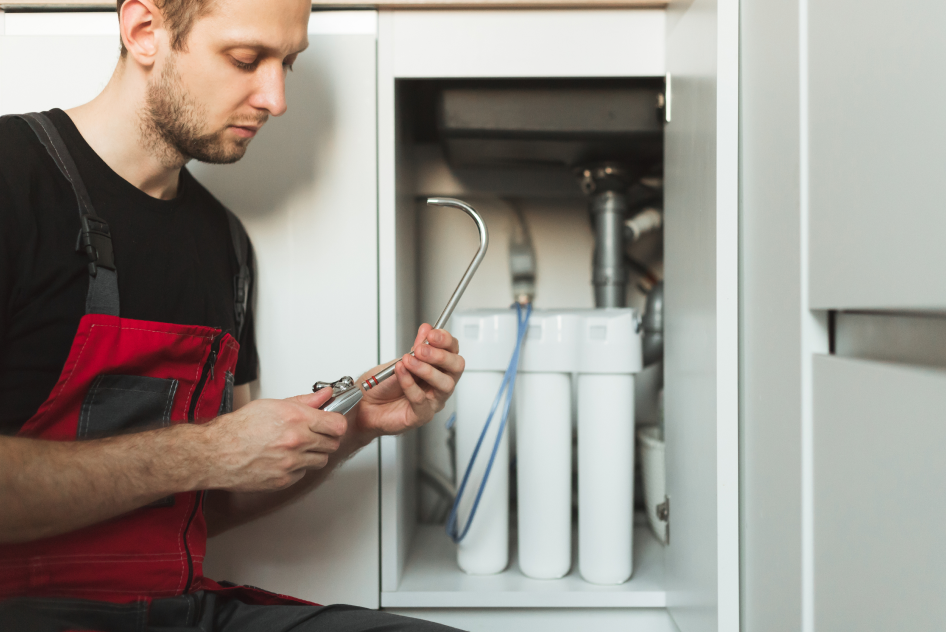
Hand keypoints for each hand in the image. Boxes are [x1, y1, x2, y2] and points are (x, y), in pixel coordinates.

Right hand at [201, 389, 346, 492]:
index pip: (337, 425)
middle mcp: (296, 442)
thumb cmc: (239, 428)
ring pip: (320, 460)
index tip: (332, 423)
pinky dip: (298, 467)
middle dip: (326, 438)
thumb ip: (304, 401)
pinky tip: (284, 459)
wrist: (216, 453)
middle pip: (332, 444)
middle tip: (315, 435)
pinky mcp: (284, 480)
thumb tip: (325, 395)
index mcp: (296, 419)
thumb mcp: (273, 405)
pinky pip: (303, 474)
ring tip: (297, 447)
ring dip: (314, 454)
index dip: (336, 423)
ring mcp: (291, 463)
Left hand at [355, 324, 463, 440]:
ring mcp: (433, 400)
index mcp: (437, 367)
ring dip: (427, 369)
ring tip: (409, 361)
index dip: (445, 341)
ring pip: (445, 385)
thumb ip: (416, 346)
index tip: (432, 334)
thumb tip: (427, 329)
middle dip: (440, 355)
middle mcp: (439, 383)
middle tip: (420, 349)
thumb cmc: (383, 385)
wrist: (365, 404)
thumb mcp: (400, 360)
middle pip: (456, 367)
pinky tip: (401, 373)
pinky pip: (421, 400)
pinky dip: (410, 384)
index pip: (453, 351)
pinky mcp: (421, 415)